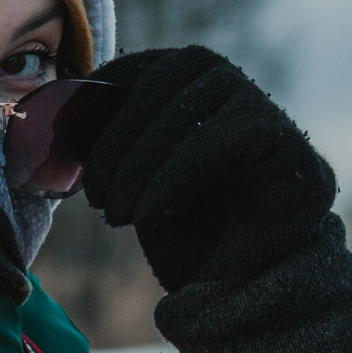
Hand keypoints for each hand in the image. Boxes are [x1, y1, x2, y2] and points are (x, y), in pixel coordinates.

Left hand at [79, 45, 336, 290]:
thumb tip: (66, 107)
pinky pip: (225, 137)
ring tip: (117, 213)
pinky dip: (178, 174)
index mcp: (196, 86)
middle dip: (119, 135)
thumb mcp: (136, 180)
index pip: (148, 64)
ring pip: (193, 103)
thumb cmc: (189, 233)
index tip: (72, 131)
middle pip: (167, 78)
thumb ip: (113, 140)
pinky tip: (150, 215)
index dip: (105, 89)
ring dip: (142, 159)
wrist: (243, 288)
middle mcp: (233, 86)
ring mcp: (263, 107)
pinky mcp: (285, 139)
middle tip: (95, 194)